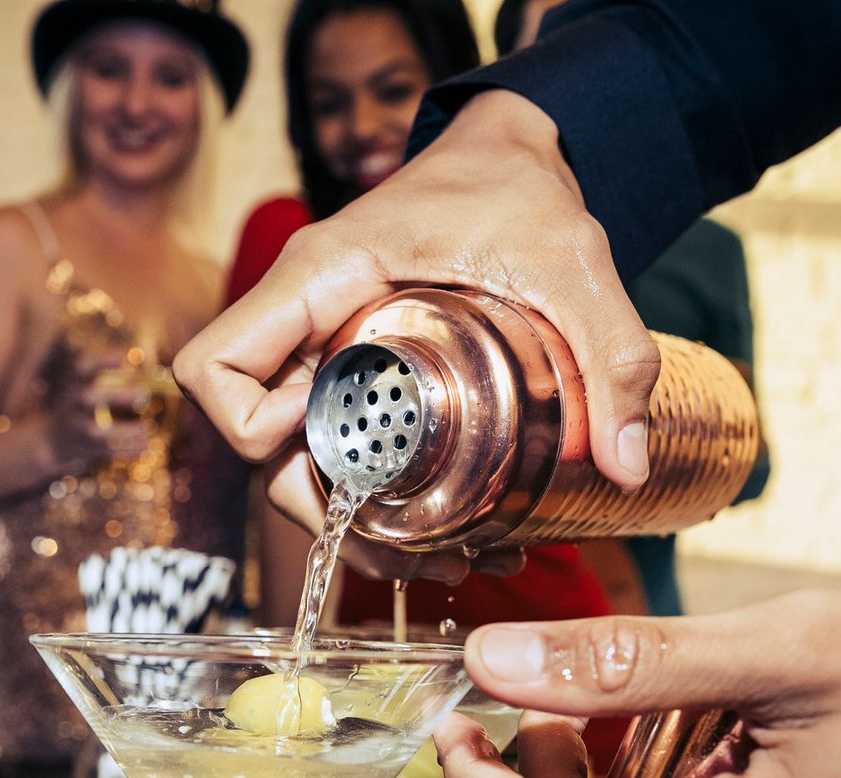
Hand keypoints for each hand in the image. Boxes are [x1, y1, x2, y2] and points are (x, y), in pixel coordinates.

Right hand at [43, 350, 153, 466]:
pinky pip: (105, 450)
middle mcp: (73, 402)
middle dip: (117, 395)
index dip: (104, 360)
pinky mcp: (82, 447)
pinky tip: (145, 446)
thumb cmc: (80, 407)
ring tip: (147, 430)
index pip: (84, 368)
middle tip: (143, 394)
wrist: (52, 440)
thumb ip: (107, 373)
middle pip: (90, 397)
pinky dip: (127, 450)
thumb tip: (143, 358)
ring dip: (126, 431)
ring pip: (98, 431)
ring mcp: (76, 426)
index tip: (124, 356)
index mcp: (76, 383)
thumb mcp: (84, 386)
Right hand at [175, 89, 654, 578]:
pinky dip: (377, 499)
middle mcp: (303, 318)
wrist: (513, 153)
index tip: (338, 447)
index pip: (215, 369)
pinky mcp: (354, 367)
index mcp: (317, 277)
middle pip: (256, 443)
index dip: (255, 430)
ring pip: (296, 459)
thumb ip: (611, 357)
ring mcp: (324, 346)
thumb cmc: (519, 186)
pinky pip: (339, 445)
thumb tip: (625, 466)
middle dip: (322, 512)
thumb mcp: (572, 264)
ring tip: (441, 562)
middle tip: (410, 550)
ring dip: (352, 522)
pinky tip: (448, 531)